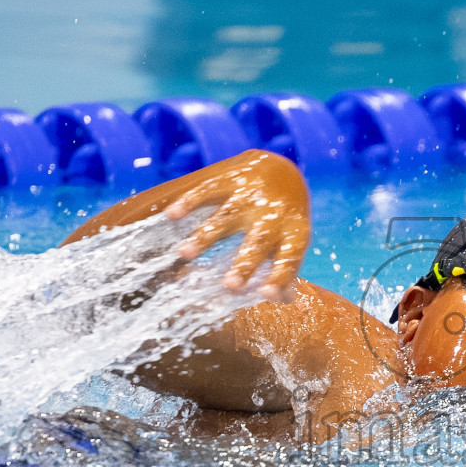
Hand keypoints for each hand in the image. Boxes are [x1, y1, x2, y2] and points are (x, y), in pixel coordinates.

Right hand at [170, 150, 311, 298]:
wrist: (282, 168)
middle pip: (258, 241)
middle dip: (244, 264)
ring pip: (227, 216)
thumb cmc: (284, 217)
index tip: (267, 294)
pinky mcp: (233, 178)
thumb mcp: (292, 240)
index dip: (280, 276)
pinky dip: (190, 201)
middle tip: (230, 285)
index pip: (289, 258)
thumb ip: (286, 269)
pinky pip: (209, 189)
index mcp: (294, 232)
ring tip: (183, 254)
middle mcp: (274, 214)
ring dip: (205, 236)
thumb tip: (282, 298)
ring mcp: (252, 195)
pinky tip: (172, 215)